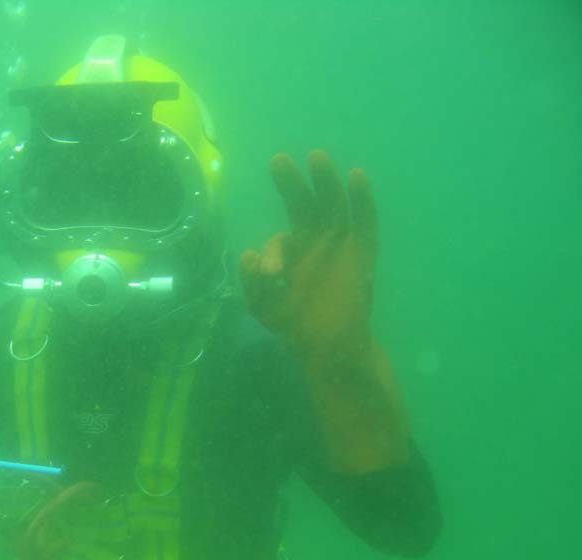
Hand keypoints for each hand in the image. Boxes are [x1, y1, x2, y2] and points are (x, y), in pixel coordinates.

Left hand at [241, 150, 377, 367]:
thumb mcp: (263, 306)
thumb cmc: (296, 326)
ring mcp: (341, 246)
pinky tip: (355, 176)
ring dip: (326, 181)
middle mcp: (316, 243)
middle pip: (304, 204)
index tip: (270, 275)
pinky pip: (365, 222)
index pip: (280, 240)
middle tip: (277, 161)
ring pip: (334, 205)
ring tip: (315, 156)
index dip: (274, 252)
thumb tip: (247, 254)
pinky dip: (362, 199)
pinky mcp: (364, 255)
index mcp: (292, 253)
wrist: (330, 351)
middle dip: (291, 184)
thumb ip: (250, 283)